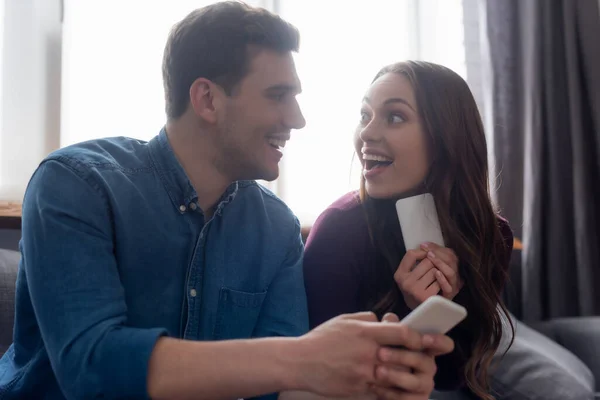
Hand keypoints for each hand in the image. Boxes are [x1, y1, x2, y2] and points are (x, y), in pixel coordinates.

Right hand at [292, 312, 427, 397]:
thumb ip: (367, 318)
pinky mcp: (359, 389)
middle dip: (419, 358)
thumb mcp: (344, 320)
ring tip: (415, 374)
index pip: (402, 333)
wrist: (299, 362)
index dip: (418, 336)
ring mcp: (364, 373)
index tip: (423, 339)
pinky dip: (392, 388)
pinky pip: (384, 391)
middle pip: (405, 357)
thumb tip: (385, 320)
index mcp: (364, 332)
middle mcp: (367, 353)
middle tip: (427, 358)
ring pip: (398, 377)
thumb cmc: (321, 339)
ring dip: (408, 375)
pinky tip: (396, 385)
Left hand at [366, 314, 453, 399]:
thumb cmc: (382, 355)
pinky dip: (389, 393)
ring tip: (377, 371)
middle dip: (402, 356)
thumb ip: (389, 327)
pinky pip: (406, 399)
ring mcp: (423, 385)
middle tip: (380, 353)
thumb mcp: (384, 339)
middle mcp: (428, 367)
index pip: (443, 345)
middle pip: (425, 362)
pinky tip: (374, 386)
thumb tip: (389, 318)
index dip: (438, 341)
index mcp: (424, 348)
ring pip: (416, 382)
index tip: (424, 339)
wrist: (369, 380)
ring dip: (396, 376)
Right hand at [394, 249, 440, 309]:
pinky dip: (441, 282)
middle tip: (433, 271)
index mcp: (399, 275)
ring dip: (438, 273)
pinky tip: (438, 287)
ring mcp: (415, 290)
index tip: (426, 255)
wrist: (420, 312)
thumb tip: (424, 245)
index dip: (422, 252)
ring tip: (435, 280)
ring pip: (434, 270)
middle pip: (426, 261)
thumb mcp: (409, 275)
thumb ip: (413, 260)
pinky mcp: (426, 297)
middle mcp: (405, 282)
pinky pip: (440, 281)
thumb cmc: (416, 289)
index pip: (411, 254)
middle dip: (433, 263)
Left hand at [419, 243, 462, 300]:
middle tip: (427, 250)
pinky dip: (443, 279)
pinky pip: (448, 288)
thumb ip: (429, 257)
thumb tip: (424, 245)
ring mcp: (453, 286)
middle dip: (438, 253)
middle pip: (452, 260)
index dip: (437, 248)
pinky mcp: (448, 297)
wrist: (423, 305)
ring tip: (429, 256)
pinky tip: (436, 273)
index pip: (450, 253)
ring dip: (440, 263)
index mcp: (453, 267)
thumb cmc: (424, 285)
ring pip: (451, 272)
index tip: (424, 245)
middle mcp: (456, 276)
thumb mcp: (427, 269)